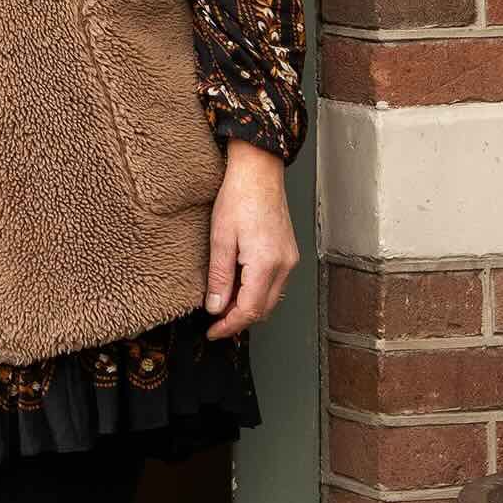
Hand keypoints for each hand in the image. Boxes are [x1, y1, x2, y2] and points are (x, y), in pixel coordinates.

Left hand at [202, 145, 296, 343]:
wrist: (259, 170)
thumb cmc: (238, 196)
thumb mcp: (220, 238)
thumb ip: (219, 277)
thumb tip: (215, 307)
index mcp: (266, 263)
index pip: (250, 310)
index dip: (230, 325)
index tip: (213, 331)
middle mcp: (284, 265)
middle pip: (264, 308)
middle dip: (239, 320)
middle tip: (215, 323)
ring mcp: (290, 259)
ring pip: (271, 298)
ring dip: (249, 307)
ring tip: (224, 307)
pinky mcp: (289, 252)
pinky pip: (275, 283)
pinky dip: (257, 292)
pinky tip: (240, 288)